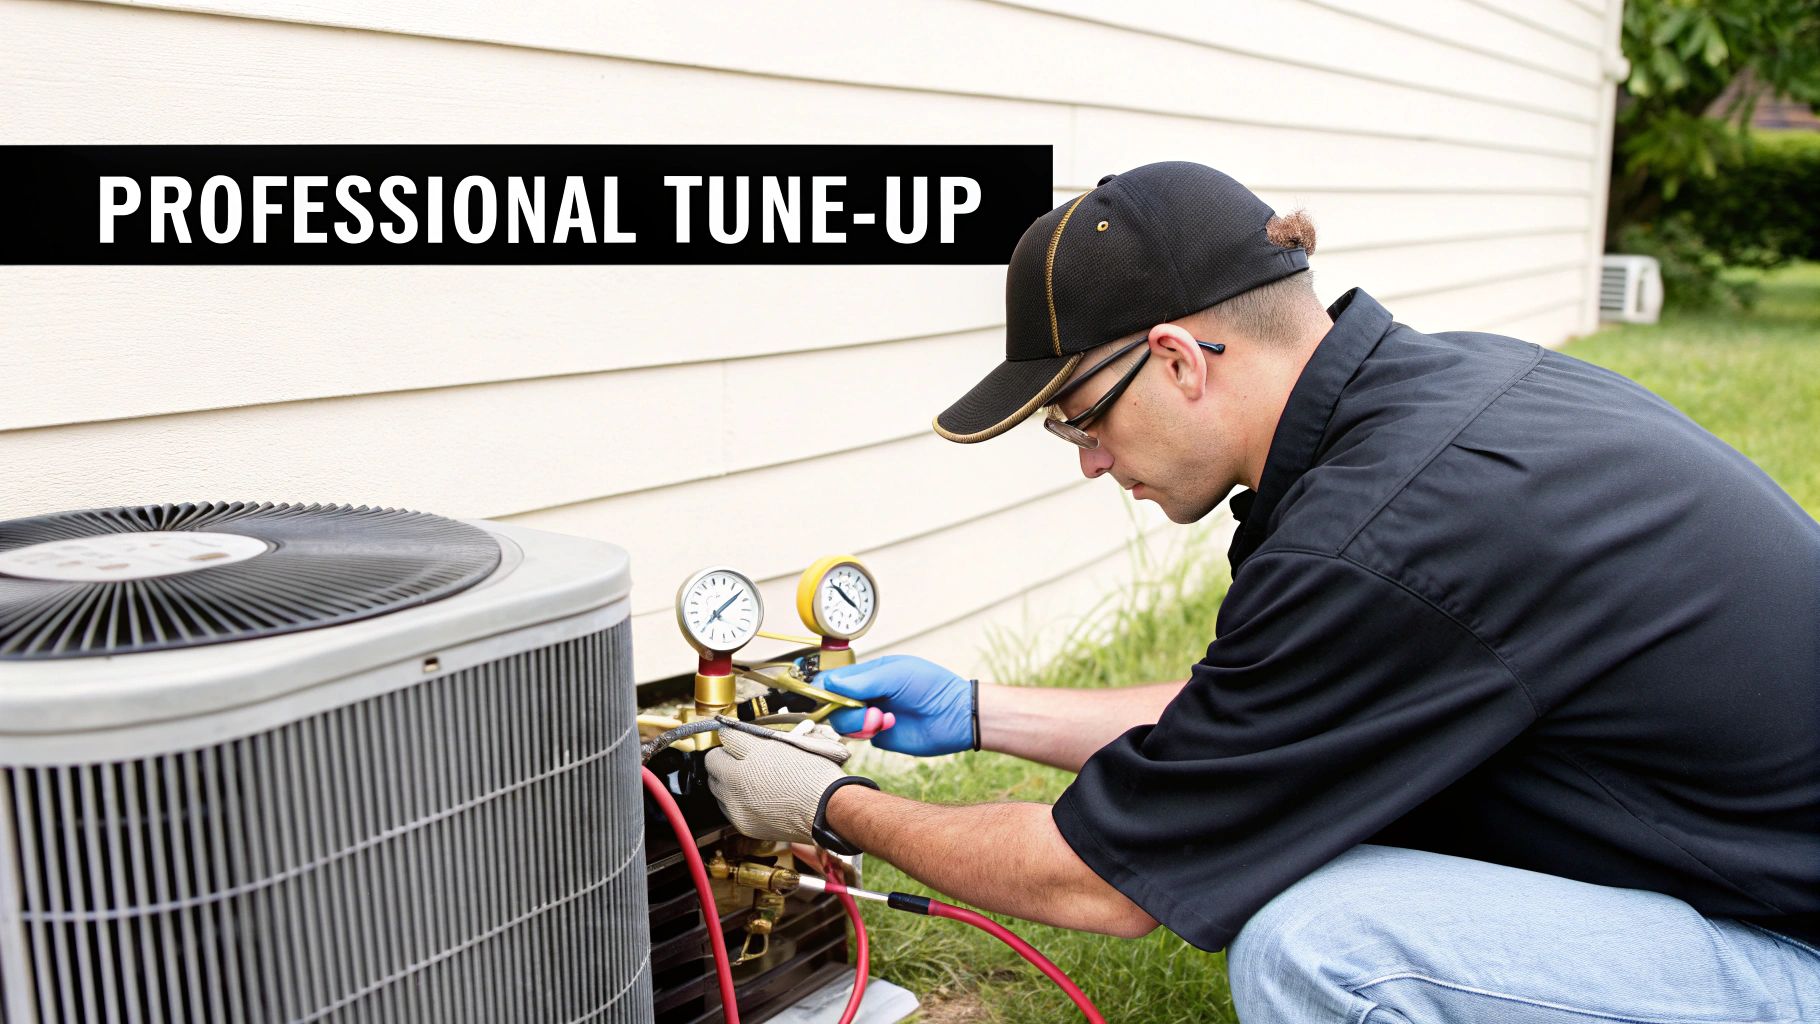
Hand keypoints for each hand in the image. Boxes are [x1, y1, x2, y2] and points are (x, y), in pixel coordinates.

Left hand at [705, 723, 855, 844]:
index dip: (731, 736)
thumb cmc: (816, 776)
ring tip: (747, 780)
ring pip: (716, 787)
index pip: (726, 737)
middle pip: (712, 762)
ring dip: (726, 781)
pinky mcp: (742, 824)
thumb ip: (759, 740)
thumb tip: (740, 735)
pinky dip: (735, 801)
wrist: (827, 811)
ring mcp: (738, 805)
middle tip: (739, 758)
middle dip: (724, 758)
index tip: (734, 737)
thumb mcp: (790, 744)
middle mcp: (740, 780)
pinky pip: (726, 808)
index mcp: (753, 755)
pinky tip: (753, 798)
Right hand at [819, 655, 974, 755]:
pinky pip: (858, 737)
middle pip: (833, 703)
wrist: (956, 715)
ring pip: (843, 722)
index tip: (826, 697)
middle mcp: (867, 694)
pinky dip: (868, 732)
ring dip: (858, 722)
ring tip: (882, 719)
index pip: (833, 679)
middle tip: (865, 709)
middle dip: (844, 708)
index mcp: (869, 674)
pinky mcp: (878, 736)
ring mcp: (871, 715)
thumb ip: (861, 680)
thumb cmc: (931, 685)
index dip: (825, 689)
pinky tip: (889, 726)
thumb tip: (829, 683)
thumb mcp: (895, 674)